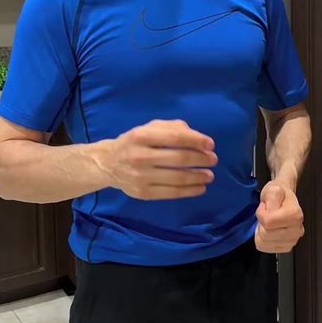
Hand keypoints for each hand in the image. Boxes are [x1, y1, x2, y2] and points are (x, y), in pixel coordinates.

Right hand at [93, 119, 217, 200]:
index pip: (175, 138)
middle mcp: (140, 156)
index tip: (211, 145)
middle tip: (213, 160)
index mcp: (142, 136)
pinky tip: (200, 188)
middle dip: (201, 159)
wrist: (108, 163)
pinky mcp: (142, 193)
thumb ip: (172, 128)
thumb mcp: (149, 128)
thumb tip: (199, 139)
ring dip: (198, 177)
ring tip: (209, 175)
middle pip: (179, 158)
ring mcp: (141, 176)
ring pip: (177, 178)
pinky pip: (171, 193)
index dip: (196, 141)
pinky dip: (189, 191)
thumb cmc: (134, 142)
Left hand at [255, 180, 304, 252]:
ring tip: (268, 222)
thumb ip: (271, 197)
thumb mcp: (273, 189)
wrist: (284, 199)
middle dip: (261, 223)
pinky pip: (264, 247)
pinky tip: (268, 230)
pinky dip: (262, 239)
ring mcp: (292, 241)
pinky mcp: (285, 248)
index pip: (268, 222)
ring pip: (263, 243)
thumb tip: (269, 212)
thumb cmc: (279, 195)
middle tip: (267, 214)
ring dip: (261, 231)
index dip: (261, 213)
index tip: (266, 207)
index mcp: (295, 216)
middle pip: (265, 234)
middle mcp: (297, 231)